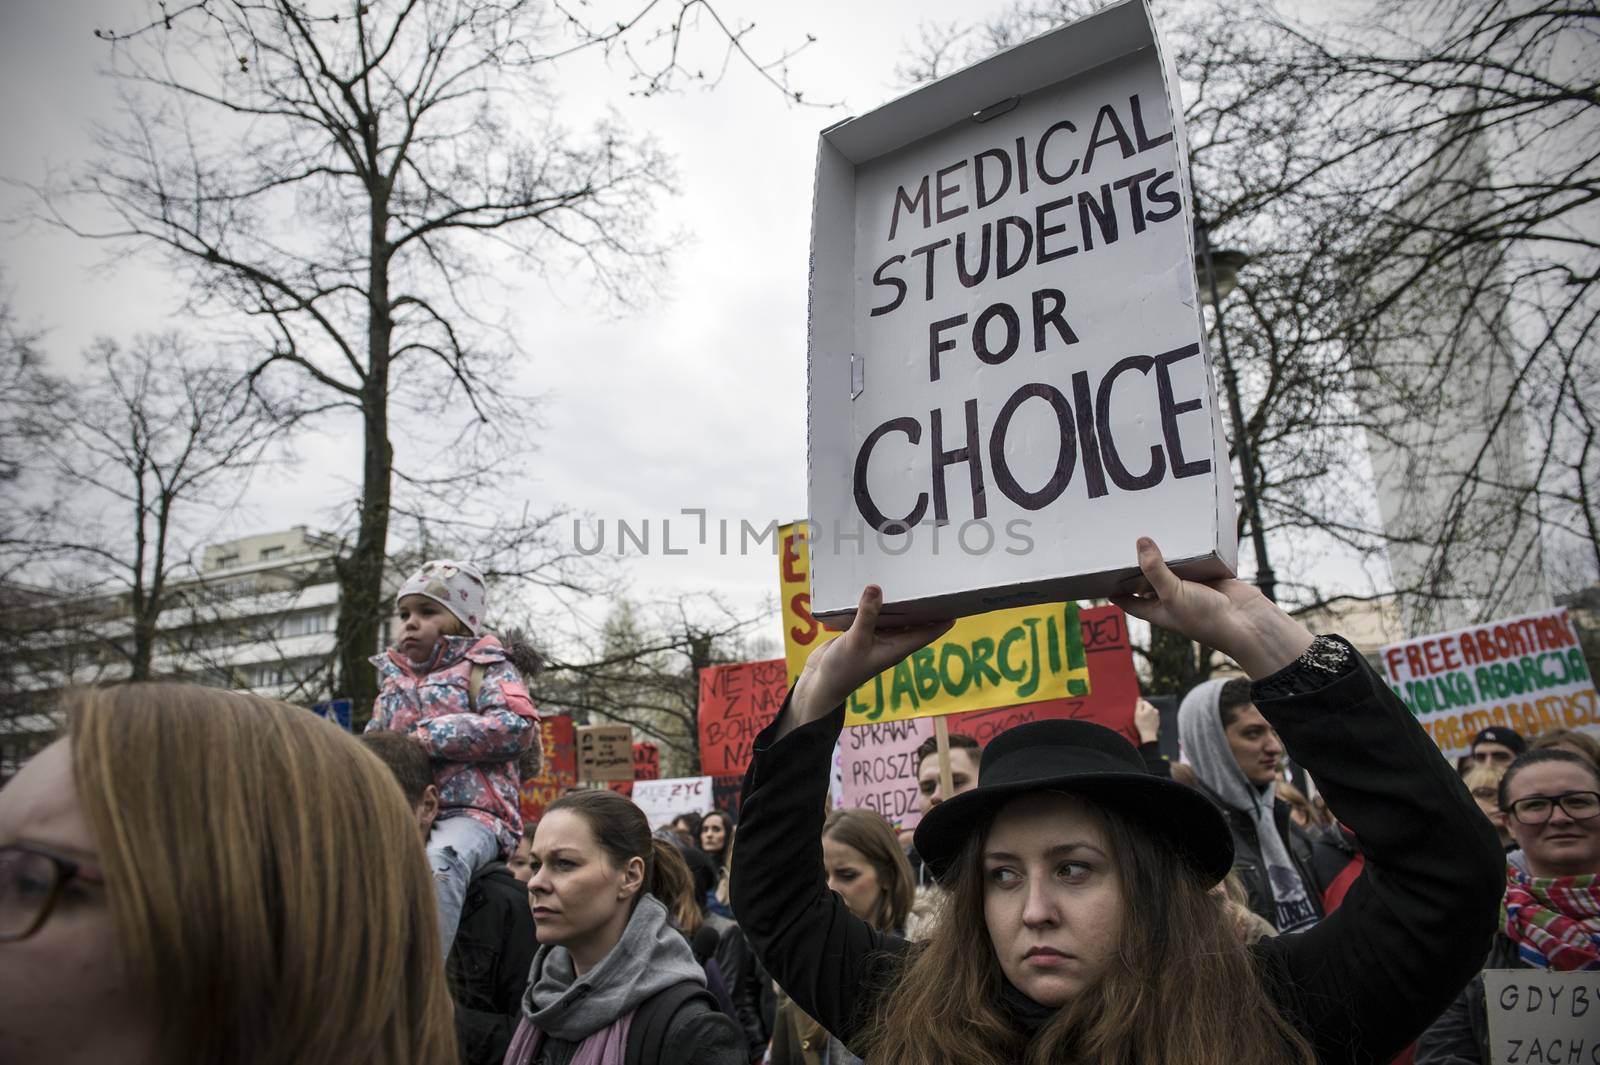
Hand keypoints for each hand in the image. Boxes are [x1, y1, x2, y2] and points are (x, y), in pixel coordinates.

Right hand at [788, 585, 951, 728]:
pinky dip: (877, 604)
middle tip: (935, 578)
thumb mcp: (856, 640)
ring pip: (896, 615)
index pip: (932, 630)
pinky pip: (875, 615)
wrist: (821, 684)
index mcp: (899, 647)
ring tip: (909, 577)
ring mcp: (878, 637)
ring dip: (901, 601)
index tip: (959, 597)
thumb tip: (876, 588)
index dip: (946, 615)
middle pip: (917, 619)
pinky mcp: (862, 633)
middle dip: (925, 603)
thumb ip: (867, 614)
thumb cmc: (842, 671)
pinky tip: (876, 589)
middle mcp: (893, 642)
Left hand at [1111, 537, 1312, 679]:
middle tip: (1122, 539)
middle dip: (1138, 562)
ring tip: (1150, 527)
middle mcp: (1170, 597)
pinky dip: (1191, 547)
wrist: (1247, 623)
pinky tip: (1183, 529)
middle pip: (1147, 577)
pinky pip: (1196, 558)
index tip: (1097, 573)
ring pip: (1172, 565)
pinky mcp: (1209, 575)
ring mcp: (1190, 586)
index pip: (1126, 599)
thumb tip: (1140, 542)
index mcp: (1155, 609)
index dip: (1112, 588)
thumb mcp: (1172, 594)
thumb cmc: (1205, 618)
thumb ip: (1155, 569)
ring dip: (1166, 551)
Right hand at [1133, 699, 1159, 743]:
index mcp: (1150, 707)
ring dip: (1146, 715)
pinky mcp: (1157, 720)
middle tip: (1140, 718)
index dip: (1139, 707)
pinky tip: (1147, 723)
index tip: (1138, 713)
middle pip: (1147, 707)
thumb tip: (1139, 697)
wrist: (1148, 734)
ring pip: (1150, 712)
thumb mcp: (1137, 713)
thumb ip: (1138, 704)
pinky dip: (1149, 718)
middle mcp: (1155, 710)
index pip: (1144, 702)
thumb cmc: (1142, 724)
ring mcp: (1157, 716)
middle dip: (1143, 711)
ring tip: (1143, 721)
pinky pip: (1152, 717)